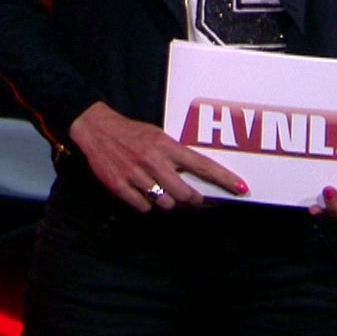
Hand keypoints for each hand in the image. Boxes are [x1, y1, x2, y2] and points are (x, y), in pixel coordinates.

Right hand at [70, 101, 248, 211]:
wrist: (95, 129)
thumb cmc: (130, 132)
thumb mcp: (157, 135)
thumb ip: (175, 155)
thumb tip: (195, 177)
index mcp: (166, 145)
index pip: (202, 165)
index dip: (223, 179)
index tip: (240, 188)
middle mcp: (153, 161)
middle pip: (185, 194)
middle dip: (193, 200)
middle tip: (193, 198)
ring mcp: (136, 175)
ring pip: (165, 203)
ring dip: (166, 201)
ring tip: (158, 189)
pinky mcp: (120, 186)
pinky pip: (143, 206)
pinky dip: (145, 203)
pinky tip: (140, 191)